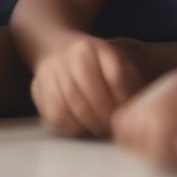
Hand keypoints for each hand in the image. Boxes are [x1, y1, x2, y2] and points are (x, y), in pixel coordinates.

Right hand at [30, 35, 144, 136]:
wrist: (56, 48)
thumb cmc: (94, 62)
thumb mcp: (114, 60)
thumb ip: (129, 78)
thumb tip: (137, 107)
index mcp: (97, 47)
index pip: (116, 76)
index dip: (124, 99)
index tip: (127, 113)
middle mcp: (74, 55)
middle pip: (95, 95)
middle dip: (107, 117)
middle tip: (113, 129)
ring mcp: (55, 70)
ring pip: (75, 106)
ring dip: (90, 124)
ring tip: (99, 129)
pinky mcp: (39, 86)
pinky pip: (56, 113)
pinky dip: (70, 125)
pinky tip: (80, 127)